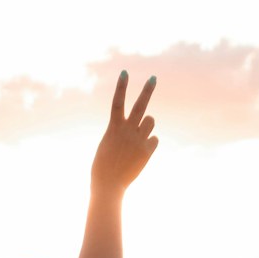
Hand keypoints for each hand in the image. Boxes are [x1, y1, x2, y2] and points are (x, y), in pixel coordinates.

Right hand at [91, 71, 157, 197]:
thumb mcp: (108, 144)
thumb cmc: (103, 166)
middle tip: (153, 78)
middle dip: (147, 90)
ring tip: (138, 137)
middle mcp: (127, 131)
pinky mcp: (147, 151)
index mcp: (113, 128)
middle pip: (140, 106)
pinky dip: (150, 143)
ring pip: (151, 121)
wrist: (109, 185)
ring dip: (147, 124)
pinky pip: (155, 139)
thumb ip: (121, 132)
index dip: (121, 86)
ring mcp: (138, 140)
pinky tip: (141, 153)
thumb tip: (140, 128)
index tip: (124, 72)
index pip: (117, 102)